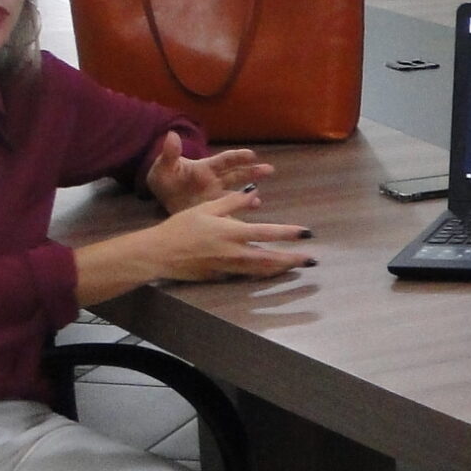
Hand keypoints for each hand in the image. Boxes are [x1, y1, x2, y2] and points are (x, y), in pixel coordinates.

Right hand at [143, 189, 312, 281]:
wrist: (159, 254)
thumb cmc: (181, 227)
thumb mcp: (206, 208)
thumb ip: (232, 202)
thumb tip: (254, 193)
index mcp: (231, 232)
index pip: (268, 233)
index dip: (290, 234)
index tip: (307, 234)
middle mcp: (234, 253)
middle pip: (270, 259)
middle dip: (293, 259)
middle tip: (312, 259)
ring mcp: (228, 268)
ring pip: (262, 270)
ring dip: (281, 268)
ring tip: (297, 266)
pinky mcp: (221, 277)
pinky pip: (248, 275)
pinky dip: (263, 273)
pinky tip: (272, 271)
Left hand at [144, 132, 273, 212]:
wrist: (161, 195)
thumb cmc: (166, 177)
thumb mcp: (164, 165)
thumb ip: (170, 153)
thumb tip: (171, 135)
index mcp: (206, 168)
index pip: (225, 160)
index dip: (238, 157)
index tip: (252, 155)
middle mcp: (215, 181)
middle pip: (237, 175)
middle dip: (253, 171)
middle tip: (270, 169)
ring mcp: (215, 196)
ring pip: (236, 195)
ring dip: (248, 196)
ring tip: (258, 201)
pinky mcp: (212, 210)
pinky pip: (227, 213)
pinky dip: (237, 216)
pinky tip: (244, 223)